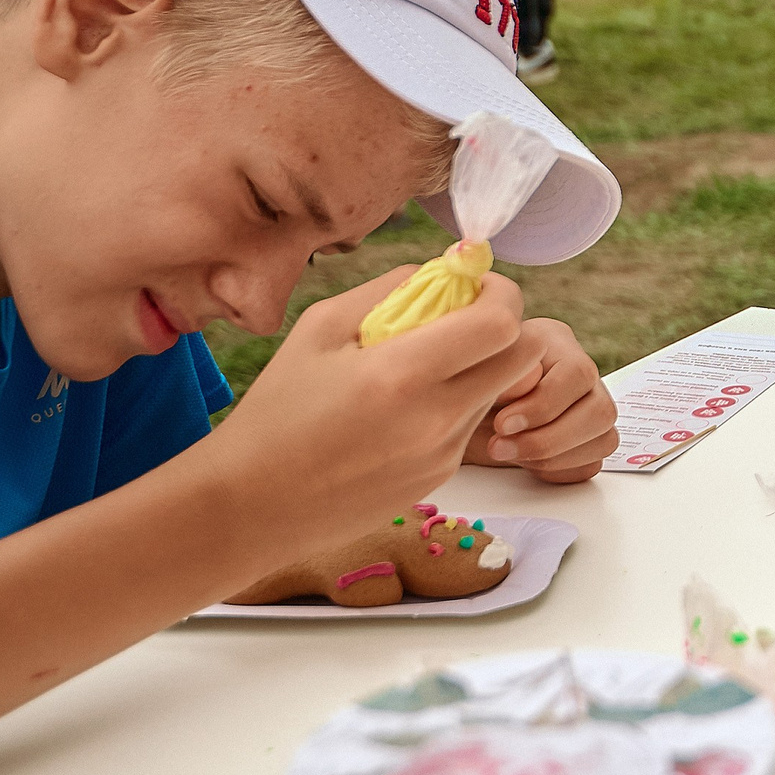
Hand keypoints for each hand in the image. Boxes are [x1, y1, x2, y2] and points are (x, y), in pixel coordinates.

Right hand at [198, 269, 539, 555]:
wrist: (251, 505)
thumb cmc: (276, 410)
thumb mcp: (319, 329)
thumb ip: (388, 290)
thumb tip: (445, 269)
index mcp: (402, 374)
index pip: (501, 323)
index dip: (501, 293)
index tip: (477, 285)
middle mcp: (435, 418)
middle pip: (524, 357)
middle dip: (506, 327)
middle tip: (465, 318)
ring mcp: (443, 454)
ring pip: (499, 389)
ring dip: (480, 366)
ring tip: (420, 366)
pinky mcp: (440, 479)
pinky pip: (471, 424)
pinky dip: (455, 403)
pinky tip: (404, 408)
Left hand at [465, 320, 617, 481]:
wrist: (453, 406)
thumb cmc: (464, 383)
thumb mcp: (474, 374)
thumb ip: (503, 378)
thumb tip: (525, 388)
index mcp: (557, 345)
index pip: (578, 374)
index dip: (545, 405)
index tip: (503, 425)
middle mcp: (583, 376)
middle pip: (601, 411)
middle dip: (550, 439)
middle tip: (502, 447)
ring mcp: (590, 409)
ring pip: (604, 440)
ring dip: (555, 457)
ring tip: (511, 454)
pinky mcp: (586, 442)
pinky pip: (591, 464)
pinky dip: (558, 470)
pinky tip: (526, 462)